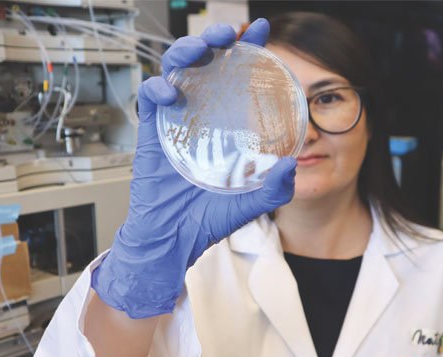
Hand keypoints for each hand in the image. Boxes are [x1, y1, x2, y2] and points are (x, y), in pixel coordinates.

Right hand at [93, 19, 297, 318]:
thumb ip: (274, 188)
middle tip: (229, 33)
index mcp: (224, 121)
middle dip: (214, 39)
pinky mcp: (151, 132)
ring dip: (186, 51)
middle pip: (203, 62)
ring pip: (175, 69)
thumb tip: (293, 165)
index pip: (236, 74)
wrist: (172, 240)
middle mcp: (199, 113)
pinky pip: (148, 97)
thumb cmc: (207, 220)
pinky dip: (157, 87)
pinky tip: (172, 93)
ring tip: (201, 48)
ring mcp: (173, 119)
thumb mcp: (251, 203)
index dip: (249, 48)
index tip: (263, 29)